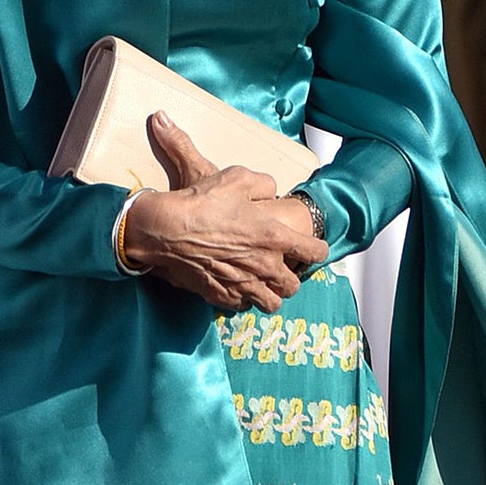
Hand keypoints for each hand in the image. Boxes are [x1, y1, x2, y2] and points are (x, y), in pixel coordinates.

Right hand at [121, 113, 327, 310]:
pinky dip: (244, 300)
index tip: (314, 248)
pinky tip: (239, 287)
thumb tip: (272, 192)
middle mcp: (264, 266)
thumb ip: (264, 184)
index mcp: (274, 237)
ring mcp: (243, 285)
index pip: (313, 252)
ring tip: (264, 283)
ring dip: (271, 294)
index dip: (317, 249)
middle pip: (293, 285)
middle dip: (292, 277)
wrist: (167, 229)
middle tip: (284, 267)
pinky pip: (242, 306)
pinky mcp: (221, 296)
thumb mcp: (239, 178)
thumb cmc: (203, 202)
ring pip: (271, 303)